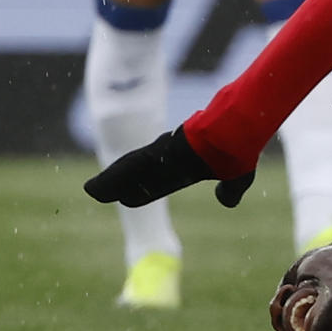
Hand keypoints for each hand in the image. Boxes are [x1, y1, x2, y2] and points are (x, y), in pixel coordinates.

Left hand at [83, 125, 256, 208]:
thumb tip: (227, 202)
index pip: (157, 180)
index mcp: (186, 164)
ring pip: (129, 171)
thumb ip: (230, 189)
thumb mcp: (238, 176)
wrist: (239, 128)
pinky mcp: (157, 151)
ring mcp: (162, 154)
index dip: (141, 189)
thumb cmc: (239, 148)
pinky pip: (128, 169)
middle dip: (118, 184)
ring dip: (110, 182)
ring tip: (91, 190)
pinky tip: (95, 188)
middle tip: (98, 191)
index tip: (127, 197)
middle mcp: (169, 158)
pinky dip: (110, 180)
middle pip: (137, 173)